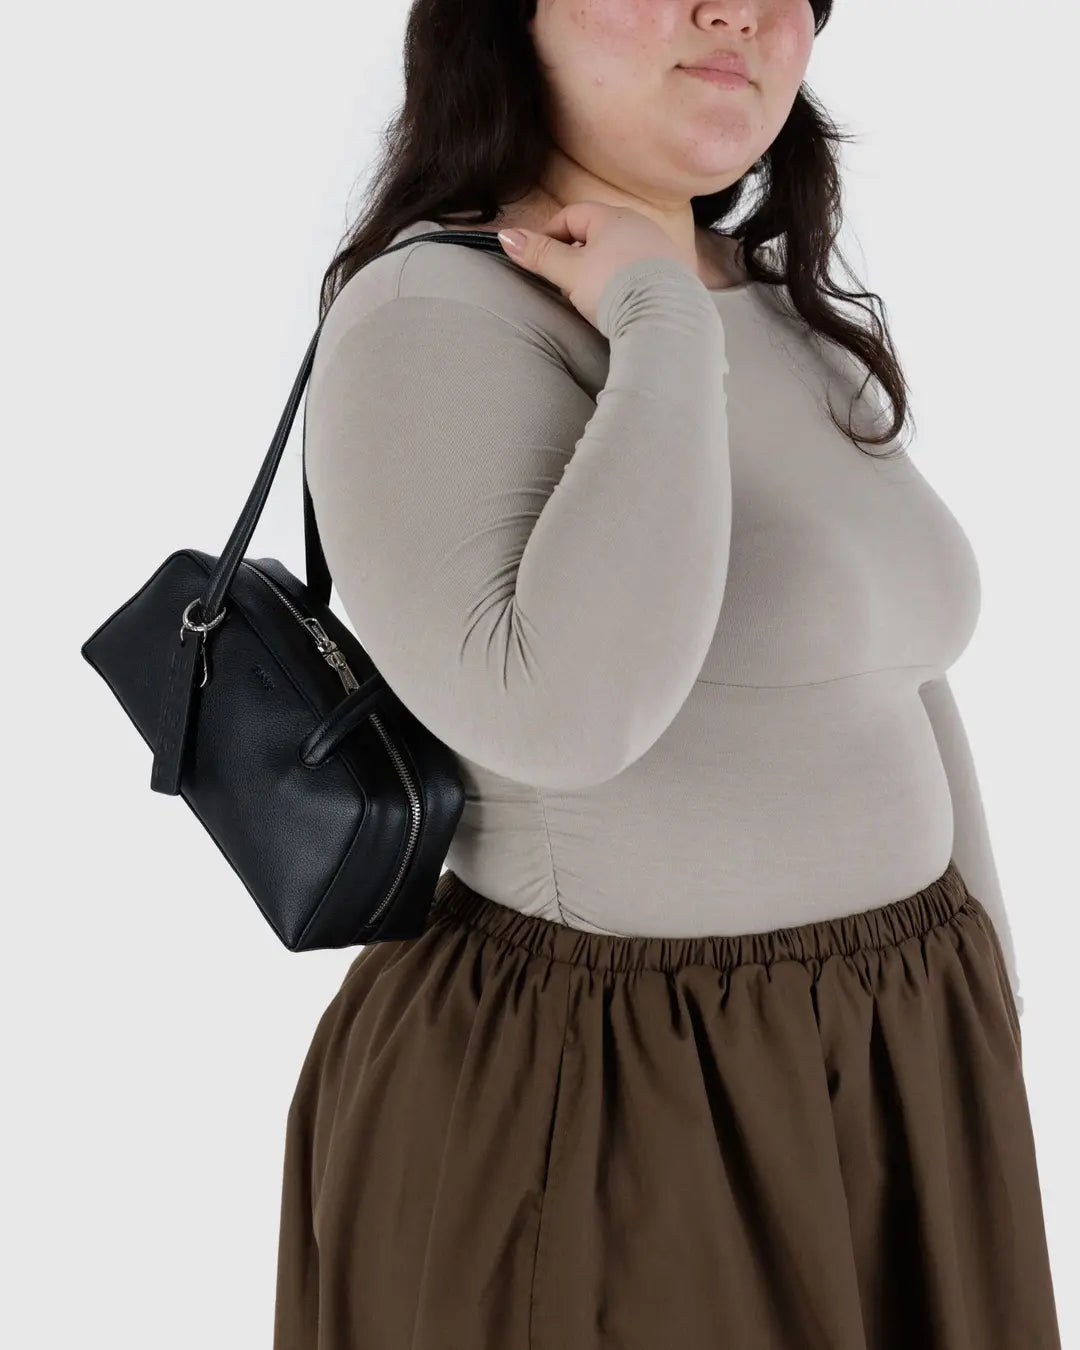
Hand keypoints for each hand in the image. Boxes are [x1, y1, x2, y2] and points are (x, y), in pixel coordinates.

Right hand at [498, 201, 689, 329]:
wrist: (666, 319)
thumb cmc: (615, 289)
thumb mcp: (570, 273)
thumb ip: (539, 254)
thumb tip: (505, 235)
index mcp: (613, 217)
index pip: (571, 215)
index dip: (550, 234)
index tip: (539, 259)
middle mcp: (640, 225)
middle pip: (597, 233)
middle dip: (576, 254)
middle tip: (564, 282)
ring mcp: (660, 248)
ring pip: (620, 251)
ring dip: (601, 268)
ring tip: (591, 296)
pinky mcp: (674, 273)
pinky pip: (641, 270)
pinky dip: (625, 281)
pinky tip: (621, 302)